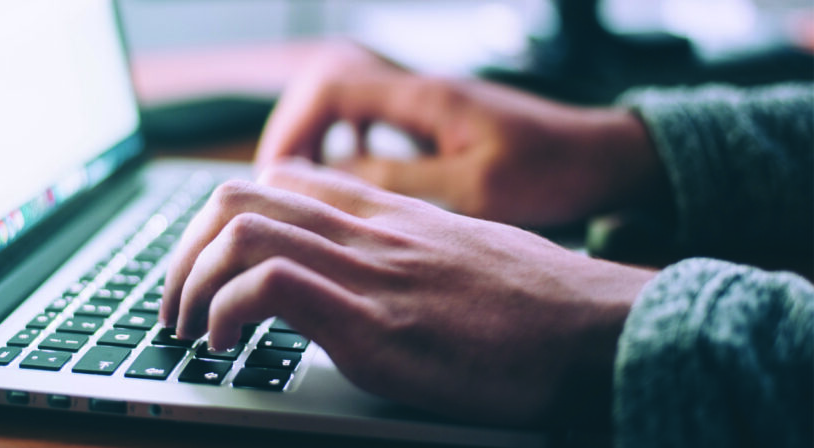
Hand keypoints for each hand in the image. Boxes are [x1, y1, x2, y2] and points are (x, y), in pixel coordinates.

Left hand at [161, 160, 655, 424]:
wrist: (600, 330)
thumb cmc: (540, 305)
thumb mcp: (464, 255)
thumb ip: (407, 250)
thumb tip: (370, 274)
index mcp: (388, 215)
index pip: (281, 180)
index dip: (224, 218)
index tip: (209, 265)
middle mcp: (370, 231)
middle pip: (240, 197)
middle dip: (185, 251)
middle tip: (176, 303)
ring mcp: (370, 272)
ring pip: (240, 231)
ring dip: (190, 282)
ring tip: (187, 328)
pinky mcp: (376, 324)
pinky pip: (270, 287)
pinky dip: (226, 312)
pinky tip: (226, 345)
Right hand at [256, 43, 665, 227]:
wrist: (604, 158)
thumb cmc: (552, 172)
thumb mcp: (473, 189)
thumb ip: (399, 181)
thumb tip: (328, 180)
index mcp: (424, 98)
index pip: (331, 89)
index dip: (292, 128)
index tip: (275, 175)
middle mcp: (420, 91)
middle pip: (329, 89)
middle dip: (295, 132)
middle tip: (278, 185)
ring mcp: (429, 104)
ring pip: (348, 105)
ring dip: (319, 139)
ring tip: (302, 185)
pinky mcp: (439, 122)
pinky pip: (374, 122)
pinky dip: (349, 146)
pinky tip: (352, 179)